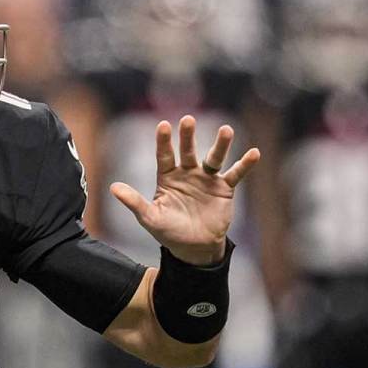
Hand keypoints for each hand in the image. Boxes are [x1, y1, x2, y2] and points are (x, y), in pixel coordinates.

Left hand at [110, 115, 259, 264]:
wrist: (194, 248)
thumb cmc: (169, 232)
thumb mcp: (150, 217)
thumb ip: (134, 202)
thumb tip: (113, 188)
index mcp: (168, 177)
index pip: (164, 156)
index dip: (164, 142)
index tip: (163, 125)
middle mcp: (188, 173)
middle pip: (188, 151)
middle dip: (188, 136)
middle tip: (188, 120)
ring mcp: (207, 179)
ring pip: (214, 158)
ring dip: (221, 145)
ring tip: (227, 130)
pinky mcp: (224, 189)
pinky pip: (235, 174)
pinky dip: (245, 164)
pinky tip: (254, 153)